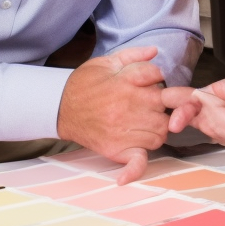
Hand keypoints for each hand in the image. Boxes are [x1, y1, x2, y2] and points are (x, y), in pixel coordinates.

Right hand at [56, 46, 167, 183]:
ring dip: (157, 130)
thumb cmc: (85, 84)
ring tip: (143, 124)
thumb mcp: (107, 62)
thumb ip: (134, 56)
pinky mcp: (116, 149)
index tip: (150, 84)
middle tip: (149, 107)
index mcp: (126, 82)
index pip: (158, 77)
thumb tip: (155, 51)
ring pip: (160, 134)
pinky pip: (136, 162)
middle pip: (164, 108)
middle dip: (161, 107)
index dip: (157, 80)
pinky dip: (136, 169)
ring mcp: (123, 130)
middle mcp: (128, 105)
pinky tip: (129, 174)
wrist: (59, 106)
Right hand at [162, 73, 224, 149]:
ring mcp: (221, 122)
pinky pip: (223, 140)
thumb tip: (215, 89)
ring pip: (212, 131)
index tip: (175, 124)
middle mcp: (215, 106)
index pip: (193, 99)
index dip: (181, 110)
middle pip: (197, 117)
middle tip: (180, 128)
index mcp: (218, 91)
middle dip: (191, 122)